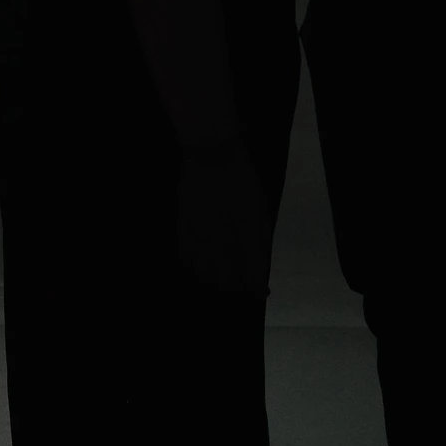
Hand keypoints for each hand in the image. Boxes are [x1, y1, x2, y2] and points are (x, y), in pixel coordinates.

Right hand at [176, 138, 271, 295]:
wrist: (211, 154)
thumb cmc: (241, 178)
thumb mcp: (259, 208)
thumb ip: (260, 240)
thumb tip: (260, 264)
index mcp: (245, 238)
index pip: (253, 277)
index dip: (258, 288)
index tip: (261, 291)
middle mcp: (222, 244)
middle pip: (227, 284)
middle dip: (236, 290)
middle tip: (242, 286)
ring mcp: (200, 239)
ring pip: (205, 277)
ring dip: (215, 284)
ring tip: (222, 280)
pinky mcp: (183, 231)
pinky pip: (186, 261)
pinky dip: (194, 270)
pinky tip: (200, 268)